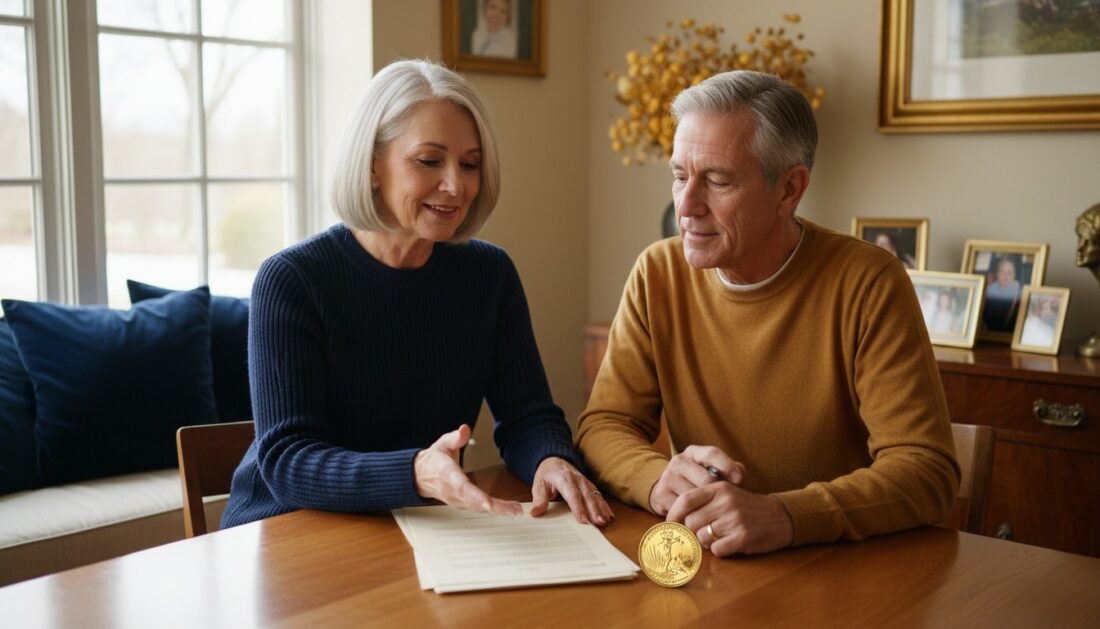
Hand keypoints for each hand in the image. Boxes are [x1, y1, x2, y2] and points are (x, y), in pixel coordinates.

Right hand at [414, 424, 522, 516]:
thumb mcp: (442, 444)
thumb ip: (454, 437)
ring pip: (479, 508)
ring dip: (498, 510)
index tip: (488, 503)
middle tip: (516, 509)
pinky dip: (494, 510)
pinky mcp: (462, 504)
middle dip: (496, 507)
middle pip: (475, 502)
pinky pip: (479, 509)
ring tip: (516, 510)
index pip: (462, 488)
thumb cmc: (434, 460)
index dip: (476, 496)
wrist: (421, 475)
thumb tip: (464, 430)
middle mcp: (453, 492)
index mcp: (448, 475)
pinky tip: (508, 510)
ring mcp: (457, 500)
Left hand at [529, 457, 614, 526]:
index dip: (578, 508)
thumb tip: (535, 513)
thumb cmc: (547, 474)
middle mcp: (577, 479)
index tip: (583, 521)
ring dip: (601, 509)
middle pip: (587, 496)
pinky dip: (605, 506)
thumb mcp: (539, 484)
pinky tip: (609, 516)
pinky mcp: (590, 486)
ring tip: (606, 522)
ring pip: (595, 496)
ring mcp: (585, 482)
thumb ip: (539, 499)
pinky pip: (598, 496)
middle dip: (594, 510)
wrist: (555, 460)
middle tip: (599, 523)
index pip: (572, 494)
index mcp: (563, 478)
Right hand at [648, 445, 744, 515]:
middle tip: (722, 502)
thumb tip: (739, 472)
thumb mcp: (711, 470)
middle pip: (706, 479)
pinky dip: (692, 515)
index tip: (739, 479)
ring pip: (695, 496)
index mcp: (694, 452)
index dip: (727, 465)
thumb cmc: (697, 480)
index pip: (712, 453)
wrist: (666, 489)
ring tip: (710, 511)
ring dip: (704, 506)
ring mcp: (668, 477)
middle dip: (716, 493)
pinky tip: (697, 517)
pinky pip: (683, 508)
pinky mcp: (661, 494)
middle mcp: (679, 461)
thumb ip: (728, 469)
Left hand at [666, 482, 793, 555]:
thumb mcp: (727, 494)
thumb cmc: (747, 507)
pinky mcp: (743, 537)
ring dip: (708, 541)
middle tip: (708, 531)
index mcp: (719, 488)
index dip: (673, 514)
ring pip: (701, 537)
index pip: (686, 499)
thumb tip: (674, 518)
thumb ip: (703, 500)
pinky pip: (717, 549)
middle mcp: (725, 502)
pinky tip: (731, 543)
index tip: (669, 523)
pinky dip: (721, 550)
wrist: (781, 517)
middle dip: (695, 531)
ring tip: (722, 535)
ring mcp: (734, 519)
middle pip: (691, 522)